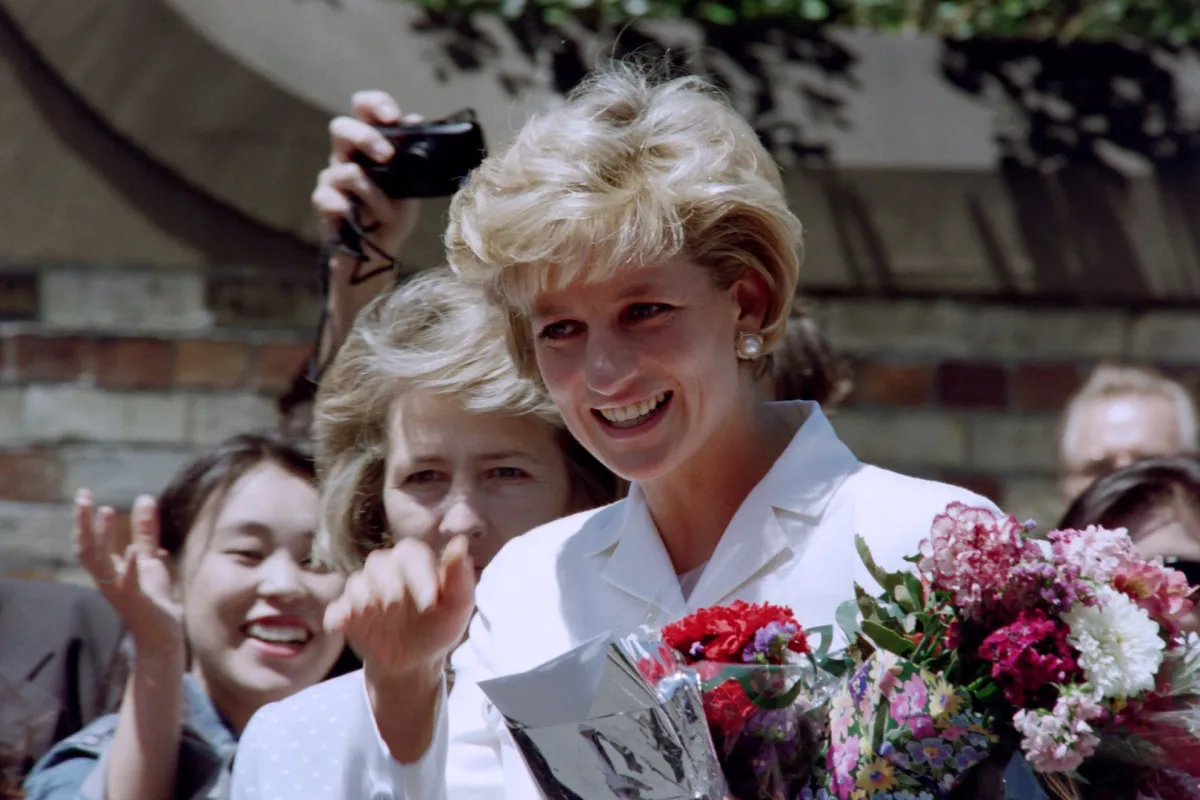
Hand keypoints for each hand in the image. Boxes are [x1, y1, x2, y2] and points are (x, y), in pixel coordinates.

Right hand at [74, 491, 183, 655]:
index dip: (84, 520)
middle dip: (83, 523)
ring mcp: (120, 591)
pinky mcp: (137, 601)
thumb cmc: (152, 599)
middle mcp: (108, 580)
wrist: (162, 636)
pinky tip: (131, 551)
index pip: (88, 543)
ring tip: (106, 511)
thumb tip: (144, 498)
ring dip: (102, 537)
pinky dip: (129, 567)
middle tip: (83, 496)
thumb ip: (146, 533)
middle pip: (86, 549)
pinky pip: (128, 583)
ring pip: (100, 563)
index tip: (83, 494)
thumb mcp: (149, 560)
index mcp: (108, 570)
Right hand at [314, 90, 421, 274]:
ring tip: (386, 212)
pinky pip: (328, 197)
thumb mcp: (412, 185)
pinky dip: (348, 208)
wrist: (379, 254)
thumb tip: (416, 120)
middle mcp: (347, 156)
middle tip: (388, 156)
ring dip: (372, 193)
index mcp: (368, 146)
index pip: (364, 110)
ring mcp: (333, 178)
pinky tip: (359, 219)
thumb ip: (413, 156)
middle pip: (340, 127)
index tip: (392, 117)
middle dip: (366, 138)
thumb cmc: (393, 216)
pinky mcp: (324, 202)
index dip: (374, 105)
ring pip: (344, 169)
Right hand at [324, 535, 474, 681]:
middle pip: (378, 563)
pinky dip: (339, 615)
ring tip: (380, 614)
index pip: (410, 553)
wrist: (414, 663)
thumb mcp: (457, 606)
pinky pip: (335, 609)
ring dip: (366, 597)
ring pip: (356, 582)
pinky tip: (345, 624)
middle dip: (390, 584)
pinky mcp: (347, 615)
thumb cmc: (438, 627)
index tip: (430, 603)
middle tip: (399, 607)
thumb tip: (460, 542)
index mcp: (414, 564)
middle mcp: (386, 572)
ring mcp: (364, 593)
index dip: (418, 574)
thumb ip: (460, 576)